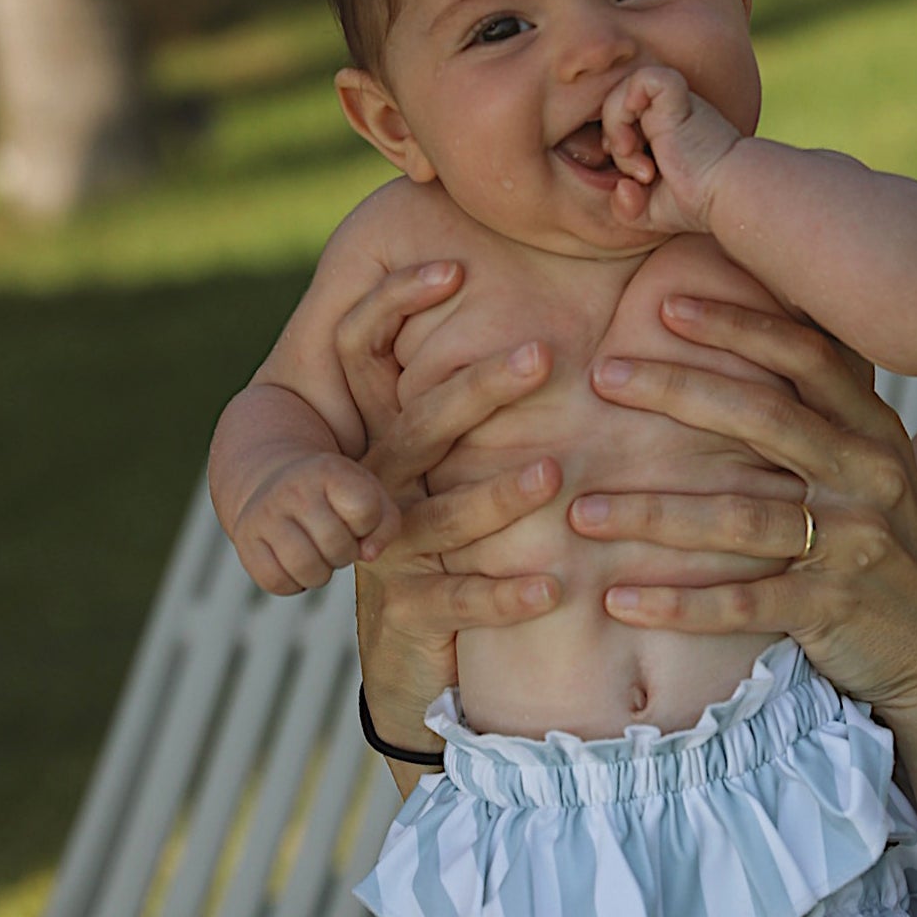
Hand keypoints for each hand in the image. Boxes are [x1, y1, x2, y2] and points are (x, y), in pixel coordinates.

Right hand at [233, 452, 399, 594]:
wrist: (273, 480)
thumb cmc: (332, 496)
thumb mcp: (368, 495)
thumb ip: (386, 524)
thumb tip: (368, 555)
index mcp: (328, 469)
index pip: (365, 511)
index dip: (367, 526)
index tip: (354, 518)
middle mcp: (292, 488)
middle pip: (337, 547)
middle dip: (344, 553)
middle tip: (334, 541)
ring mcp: (264, 514)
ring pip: (307, 570)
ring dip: (320, 573)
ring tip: (317, 553)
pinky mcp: (244, 540)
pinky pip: (277, 583)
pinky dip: (292, 583)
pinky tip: (293, 564)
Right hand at [330, 259, 565, 765]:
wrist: (412, 649)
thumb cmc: (452, 533)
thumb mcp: (451, 463)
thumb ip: (476, 403)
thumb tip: (553, 310)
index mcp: (386, 435)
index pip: (361, 349)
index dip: (394, 303)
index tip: (455, 267)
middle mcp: (377, 486)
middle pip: (418, 427)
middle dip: (479, 390)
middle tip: (544, 354)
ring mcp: (387, 552)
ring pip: (441, 517)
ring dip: (498, 497)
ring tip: (554, 474)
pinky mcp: (410, 611)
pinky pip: (460, 600)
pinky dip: (506, 595)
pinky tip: (555, 586)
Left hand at [571, 295, 916, 723]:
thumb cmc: (888, 554)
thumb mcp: (872, 475)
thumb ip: (821, 424)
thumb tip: (749, 355)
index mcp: (874, 431)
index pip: (806, 357)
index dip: (740, 325)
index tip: (667, 306)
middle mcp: (868, 475)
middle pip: (765, 417)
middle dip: (678, 390)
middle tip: (600, 378)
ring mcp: (854, 543)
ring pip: (739, 517)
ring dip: (652, 515)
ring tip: (580, 514)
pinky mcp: (833, 609)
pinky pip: (742, 603)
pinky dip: (677, 604)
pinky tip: (620, 601)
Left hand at [602, 66, 741, 235]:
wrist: (728, 193)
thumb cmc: (699, 202)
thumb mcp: (650, 211)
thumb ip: (626, 206)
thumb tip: (620, 188)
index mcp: (660, 128)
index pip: (617, 121)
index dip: (611, 149)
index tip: (631, 179)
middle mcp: (664, 109)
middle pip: (613, 107)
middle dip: (612, 143)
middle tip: (638, 174)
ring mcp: (670, 101)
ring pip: (618, 93)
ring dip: (616, 132)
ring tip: (638, 163)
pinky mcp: (676, 95)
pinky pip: (641, 78)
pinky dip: (625, 106)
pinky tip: (635, 140)